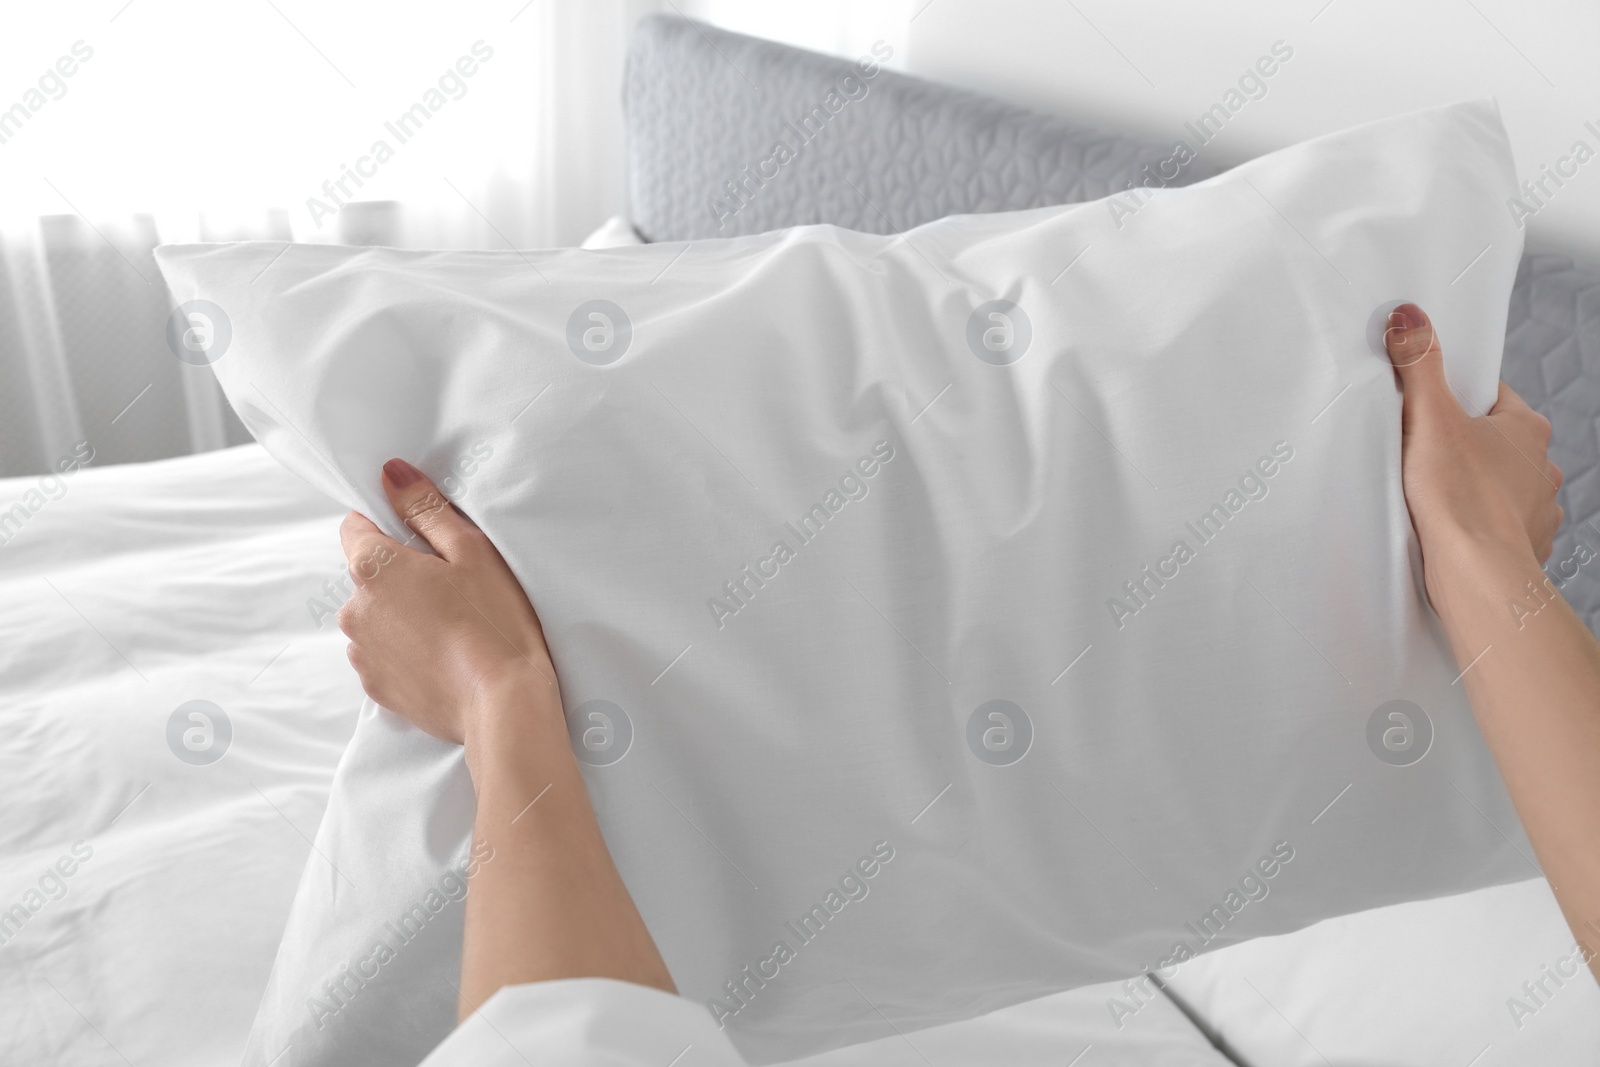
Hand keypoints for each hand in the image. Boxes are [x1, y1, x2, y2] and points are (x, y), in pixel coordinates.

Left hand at [337, 459, 559, 747]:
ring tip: (452, 626)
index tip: (426, 540)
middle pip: (367, 573)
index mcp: (372, 567)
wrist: (502, 705)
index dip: (390, 525)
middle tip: (453, 586)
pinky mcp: (376, 687)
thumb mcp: (471, 550)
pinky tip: (445, 655)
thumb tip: (391, 473)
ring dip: (402, 613)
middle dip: (402, 573)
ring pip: (376, 614)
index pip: (355, 525)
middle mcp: (354, 609)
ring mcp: (361, 652)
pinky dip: (407, 649)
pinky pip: (383, 653)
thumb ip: (425, 507)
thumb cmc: (494, 622)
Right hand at [1383, 303, 1563, 601]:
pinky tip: (1452, 528)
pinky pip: (1501, 524)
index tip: (1428, 412)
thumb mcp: (1429, 418)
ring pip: (1501, 484)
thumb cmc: (1460, 498)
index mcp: (1526, 427)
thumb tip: (1410, 316)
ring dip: (1474, 487)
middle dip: (1462, 446)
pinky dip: (1480, 524)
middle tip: (1423, 455)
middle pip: (1495, 440)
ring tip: (1435, 496)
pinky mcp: (1525, 542)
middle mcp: (1542, 464)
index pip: (1491, 396)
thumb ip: (1419, 365)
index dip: (1456, 400)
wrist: (1479, 573)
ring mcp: (1538, 505)